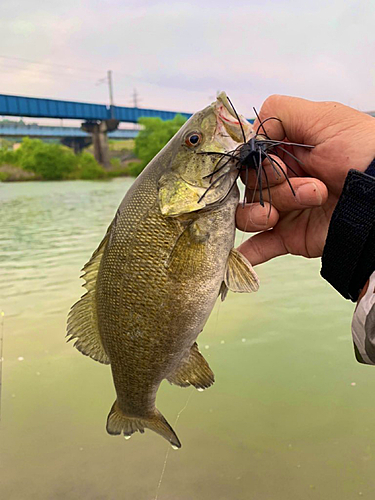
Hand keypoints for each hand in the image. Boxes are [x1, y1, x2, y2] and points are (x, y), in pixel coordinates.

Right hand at [236, 95, 374, 264]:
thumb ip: (279, 113)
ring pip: (249, 214)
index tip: (277, 164)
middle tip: (309, 185)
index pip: (248, 158)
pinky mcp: (290, 236)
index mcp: (286, 151)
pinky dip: (247, 252)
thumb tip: (250, 133)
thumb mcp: (324, 117)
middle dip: (273, 185)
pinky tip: (238, 257)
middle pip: (248, 186)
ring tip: (293, 211)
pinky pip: (260, 246)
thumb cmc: (361, 151)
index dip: (255, 162)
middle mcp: (281, 180)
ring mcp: (284, 209)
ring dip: (262, 212)